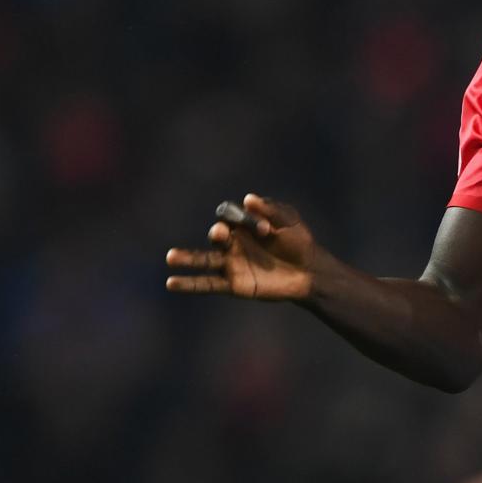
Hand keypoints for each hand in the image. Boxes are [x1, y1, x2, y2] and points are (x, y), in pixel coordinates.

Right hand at [165, 195, 321, 300]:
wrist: (310, 272)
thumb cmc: (299, 242)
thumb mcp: (289, 221)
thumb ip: (271, 210)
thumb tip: (248, 198)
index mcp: (242, 223)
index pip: (230, 214)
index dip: (243, 218)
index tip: (266, 229)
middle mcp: (232, 241)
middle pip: (215, 234)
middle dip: (217, 233)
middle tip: (221, 233)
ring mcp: (231, 263)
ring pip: (203, 259)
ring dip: (186, 258)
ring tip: (170, 257)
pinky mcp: (233, 284)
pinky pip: (207, 283)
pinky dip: (189, 284)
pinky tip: (171, 283)